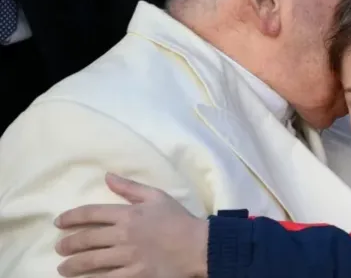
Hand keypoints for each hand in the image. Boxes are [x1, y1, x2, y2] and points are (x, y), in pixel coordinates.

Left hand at [54, 173, 207, 277]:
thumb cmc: (179, 219)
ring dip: (73, 265)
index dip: (71, 217)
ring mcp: (127, 257)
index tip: (59, 222)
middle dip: (68, 244)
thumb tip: (107, 177)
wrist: (198, 246)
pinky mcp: (135, 275)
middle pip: (86, 239)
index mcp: (128, 214)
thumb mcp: (157, 196)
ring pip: (91, 261)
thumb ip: (130, 187)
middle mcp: (123, 235)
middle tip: (60, 248)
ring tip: (64, 268)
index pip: (91, 213)